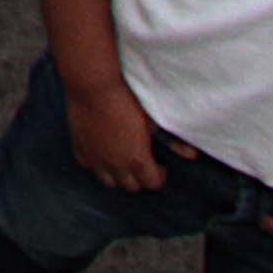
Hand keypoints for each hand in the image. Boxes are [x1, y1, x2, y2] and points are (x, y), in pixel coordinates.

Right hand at [65, 76, 168, 193]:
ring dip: (118, 175)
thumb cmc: (125, 99)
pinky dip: (97, 164)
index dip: (159, 177)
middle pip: (131, 186)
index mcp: (137, 160)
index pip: (152, 183)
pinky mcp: (80, 149)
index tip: (161, 168)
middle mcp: (115, 165)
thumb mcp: (153, 119)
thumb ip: (172, 140)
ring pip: (109, 181)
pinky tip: (102, 153)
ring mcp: (96, 159)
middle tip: (144, 164)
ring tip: (123, 161)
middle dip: (140, 178)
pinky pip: (89, 166)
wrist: (92, 86)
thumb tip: (193, 155)